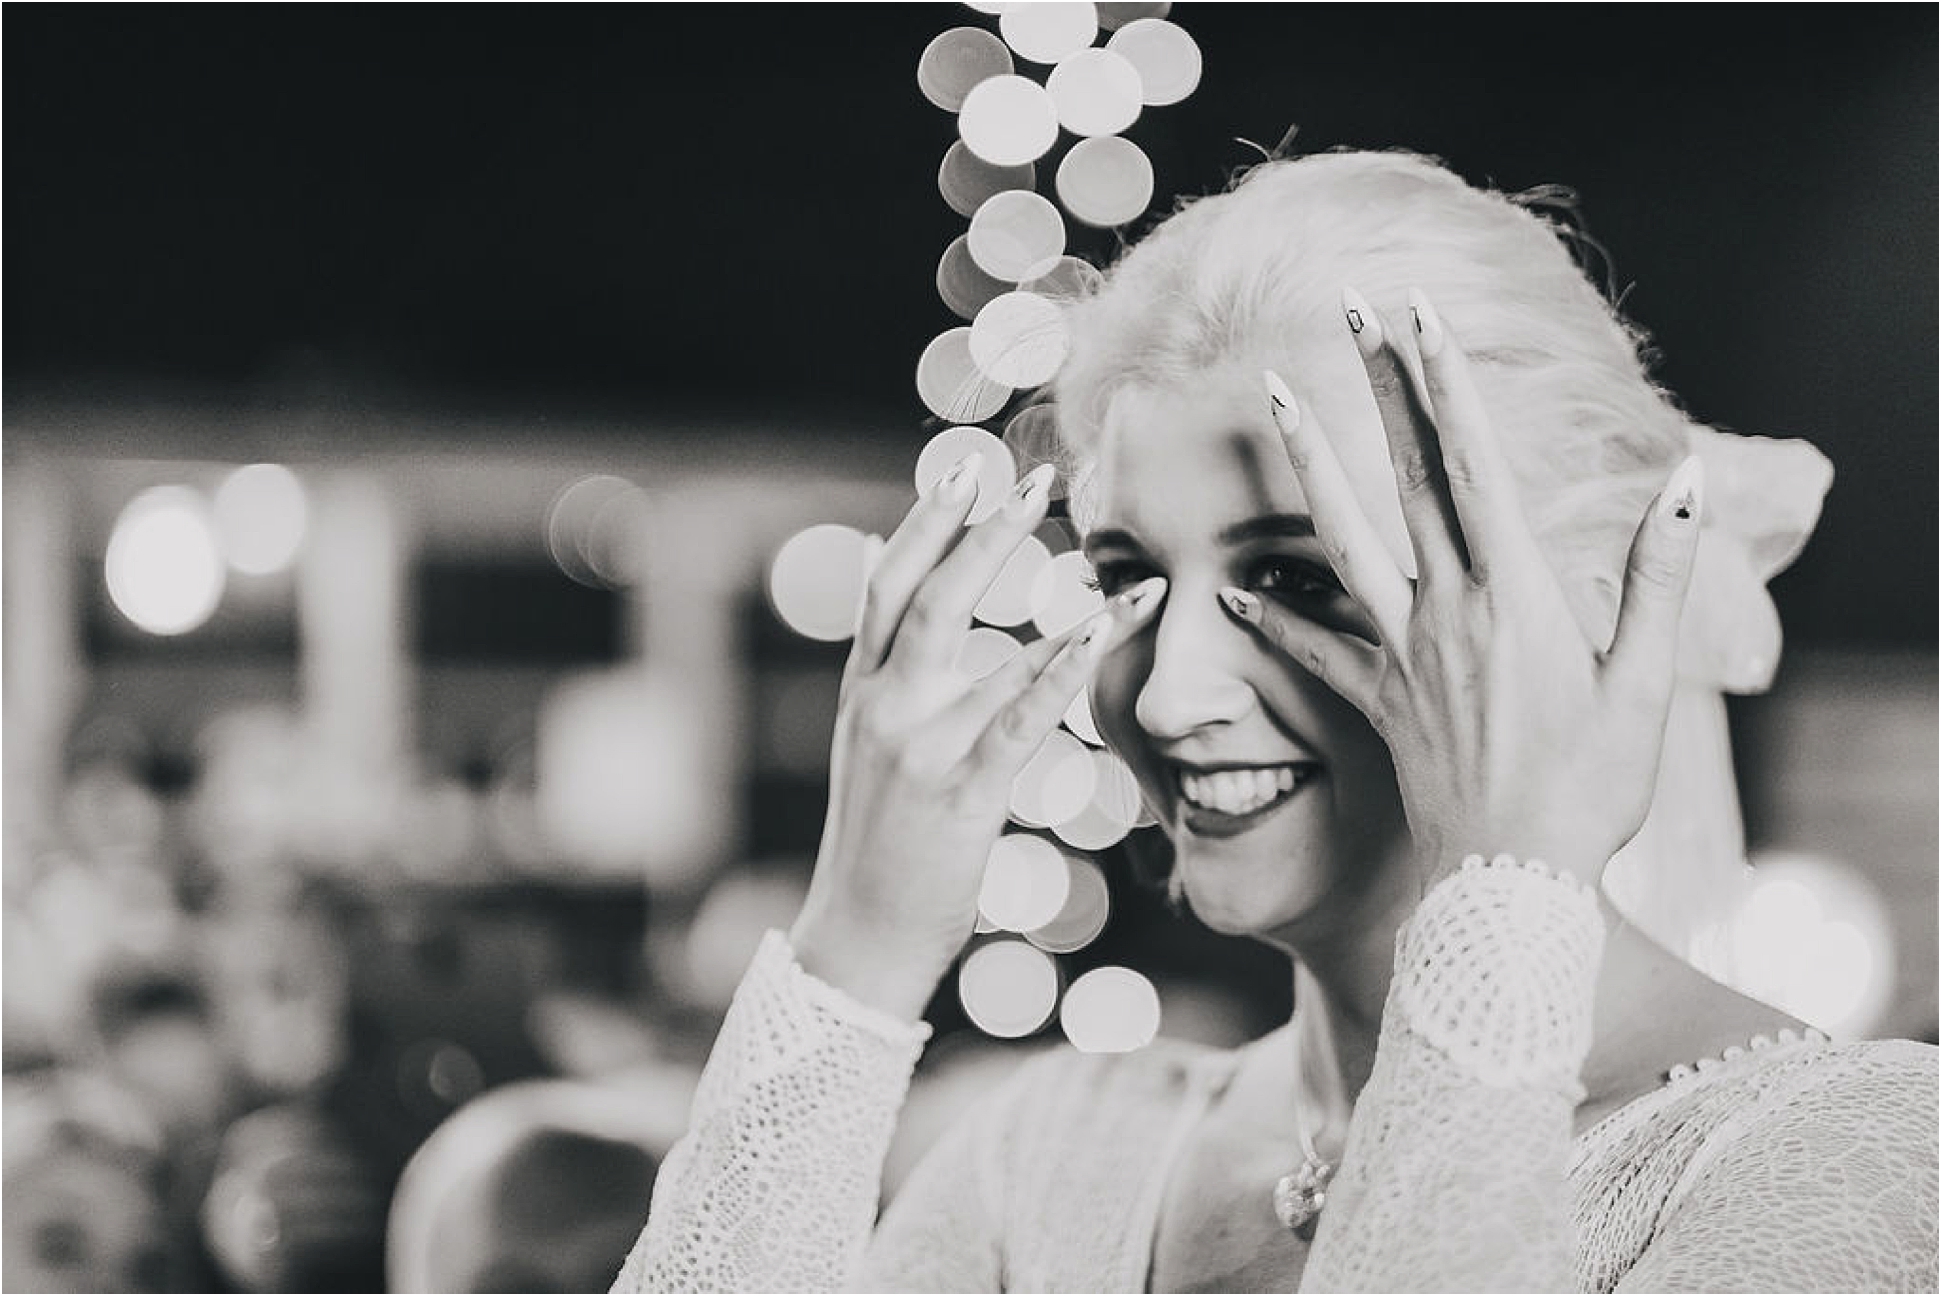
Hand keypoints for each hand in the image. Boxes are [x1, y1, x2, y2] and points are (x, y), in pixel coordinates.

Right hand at [789, 453, 1165, 1019]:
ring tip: (1104, 547)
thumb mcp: (867, 747)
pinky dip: (1064, 665)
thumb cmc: (878, 848)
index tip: (964, 470)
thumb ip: (884, 665)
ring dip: (1047, 591)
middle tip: (1032, 480)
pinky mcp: (962, 791)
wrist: (859, 941)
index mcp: (862, 693)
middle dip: (981, 531)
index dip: (926, 524)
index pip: (887, 588)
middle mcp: (882, 707)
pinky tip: (1102, 624)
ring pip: (984, 646)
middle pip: (931, 595)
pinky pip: (1020, 715)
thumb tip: (881, 573)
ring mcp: (918, 747)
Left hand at [1226, 289, 1702, 888]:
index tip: (1420, 313)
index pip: (1473, 461)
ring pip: (1342, 536)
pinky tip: (1237, 593)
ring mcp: (1401, 649)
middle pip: (1407, 472)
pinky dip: (1278, 618)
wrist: (1509, 881)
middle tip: (1349, 306)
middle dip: (1380, 383)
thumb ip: (1658, 578)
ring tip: (1269, 399)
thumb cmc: (1588, 791)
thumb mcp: (1643, 685)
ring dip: (1309, 461)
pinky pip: (1316, 648)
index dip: (1445, 381)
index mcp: (1513, 592)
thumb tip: (1691, 478)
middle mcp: (1446, 605)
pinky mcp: (1375, 698)